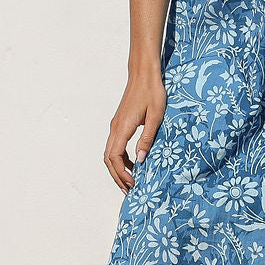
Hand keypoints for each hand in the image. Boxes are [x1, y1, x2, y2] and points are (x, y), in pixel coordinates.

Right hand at [104, 69, 167, 189]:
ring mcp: (116, 125)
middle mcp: (115, 128)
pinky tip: (133, 163)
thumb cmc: (152, 92)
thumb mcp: (156, 116)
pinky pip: (115, 146)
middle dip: (117, 176)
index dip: (121, 174)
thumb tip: (140, 160)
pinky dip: (121, 158)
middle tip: (129, 190)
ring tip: (130, 181)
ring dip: (118, 168)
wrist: (144, 73)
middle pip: (108, 159)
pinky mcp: (120, 123)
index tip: (133, 184)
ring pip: (110, 153)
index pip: (114, 157)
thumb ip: (147, 138)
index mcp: (122, 128)